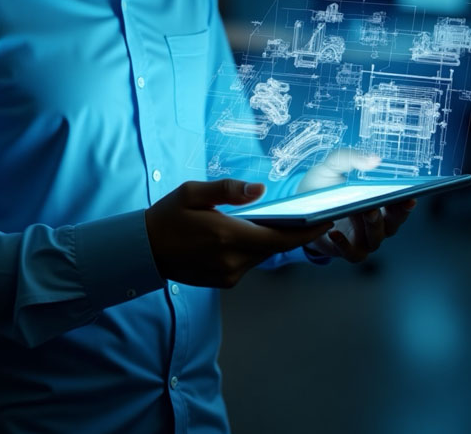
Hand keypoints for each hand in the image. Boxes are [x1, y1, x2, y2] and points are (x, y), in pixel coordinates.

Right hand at [144, 179, 334, 287]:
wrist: (144, 250)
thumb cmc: (168, 216)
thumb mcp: (193, 192)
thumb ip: (228, 190)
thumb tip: (260, 189)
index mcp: (227, 236)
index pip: (279, 239)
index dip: (306, 233)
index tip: (326, 222)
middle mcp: (231, 260)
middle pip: (274, 248)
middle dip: (292, 233)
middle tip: (309, 216)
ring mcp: (228, 274)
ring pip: (262, 255)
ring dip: (270, 240)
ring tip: (281, 221)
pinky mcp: (224, 281)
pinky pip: (248, 262)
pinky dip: (254, 248)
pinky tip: (252, 234)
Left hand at [297, 148, 416, 262]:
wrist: (299, 207)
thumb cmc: (321, 186)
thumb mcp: (332, 166)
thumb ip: (350, 159)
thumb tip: (374, 159)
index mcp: (377, 202)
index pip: (399, 204)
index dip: (407, 200)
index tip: (411, 194)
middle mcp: (374, 222)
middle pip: (393, 223)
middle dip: (396, 213)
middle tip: (391, 200)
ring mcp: (362, 238)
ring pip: (376, 238)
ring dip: (374, 225)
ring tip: (367, 211)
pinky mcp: (346, 250)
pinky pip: (353, 253)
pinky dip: (345, 244)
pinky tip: (335, 232)